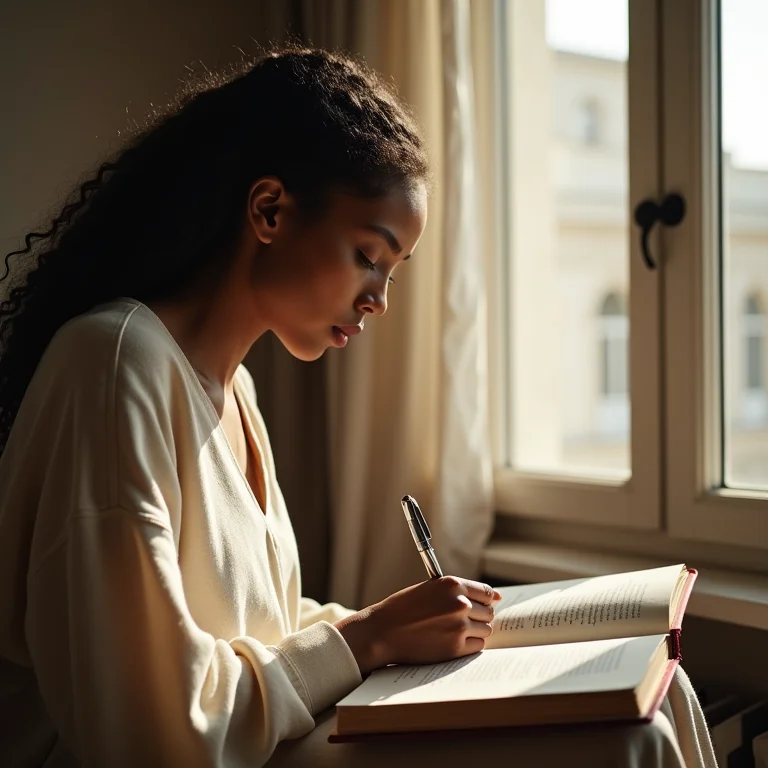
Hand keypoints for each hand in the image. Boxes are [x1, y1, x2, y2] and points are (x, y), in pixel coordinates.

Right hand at [335, 576, 502, 675]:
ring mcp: (459, 626)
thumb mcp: (430, 589)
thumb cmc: (404, 608)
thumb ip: (458, 592)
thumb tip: (494, 597)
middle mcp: (460, 604)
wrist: (384, 631)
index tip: (487, 604)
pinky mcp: (456, 647)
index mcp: (453, 585)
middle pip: (488, 612)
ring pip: (485, 630)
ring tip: (454, 631)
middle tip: (462, 620)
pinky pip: (478, 646)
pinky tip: (452, 640)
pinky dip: (469, 645)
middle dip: (479, 616)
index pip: (486, 592)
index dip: (486, 599)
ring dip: (475, 631)